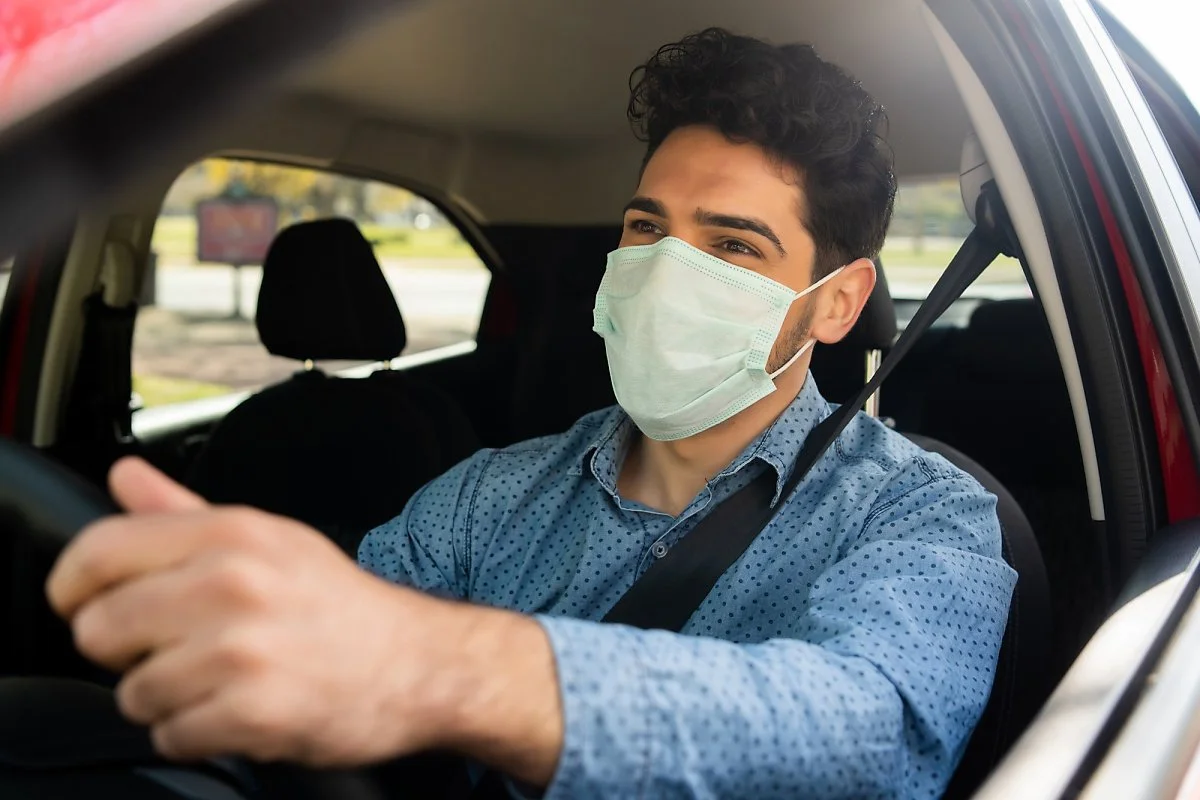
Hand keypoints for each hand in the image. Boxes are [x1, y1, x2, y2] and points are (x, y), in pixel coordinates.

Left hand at [45, 458, 562, 782]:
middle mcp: (232, 585)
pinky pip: (171, 735)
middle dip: (127, 650)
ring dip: (166, 699)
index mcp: (232, 534)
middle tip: (175, 648)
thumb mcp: (269, 540)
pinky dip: (197, 734)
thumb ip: (184, 511)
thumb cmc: (338, 605)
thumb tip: (125, 477)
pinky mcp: (251, 713)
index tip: (82, 603)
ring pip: (132, 692)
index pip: (100, 550)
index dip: (73, 586)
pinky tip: (237, 710)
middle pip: (99, 629)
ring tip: (219, 681)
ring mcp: (241, 651)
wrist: (416, 663)